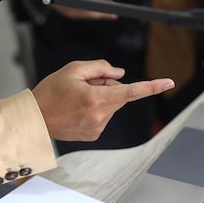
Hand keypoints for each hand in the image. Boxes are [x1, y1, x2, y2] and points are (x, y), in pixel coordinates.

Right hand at [32, 60, 174, 141]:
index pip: (130, 91)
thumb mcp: (73, 69)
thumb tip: (120, 74)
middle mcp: (99, 116)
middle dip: (108, 86)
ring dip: (101, 98)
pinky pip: (104, 116)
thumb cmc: (50, 92)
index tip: (168, 82)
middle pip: (119, 95)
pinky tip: (77, 109)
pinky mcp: (94, 135)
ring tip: (77, 98)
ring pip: (111, 105)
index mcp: (95, 98)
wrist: (34, 119)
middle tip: (86, 84)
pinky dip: (96, 109)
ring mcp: (97, 128)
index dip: (151, 86)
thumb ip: (101, 67)